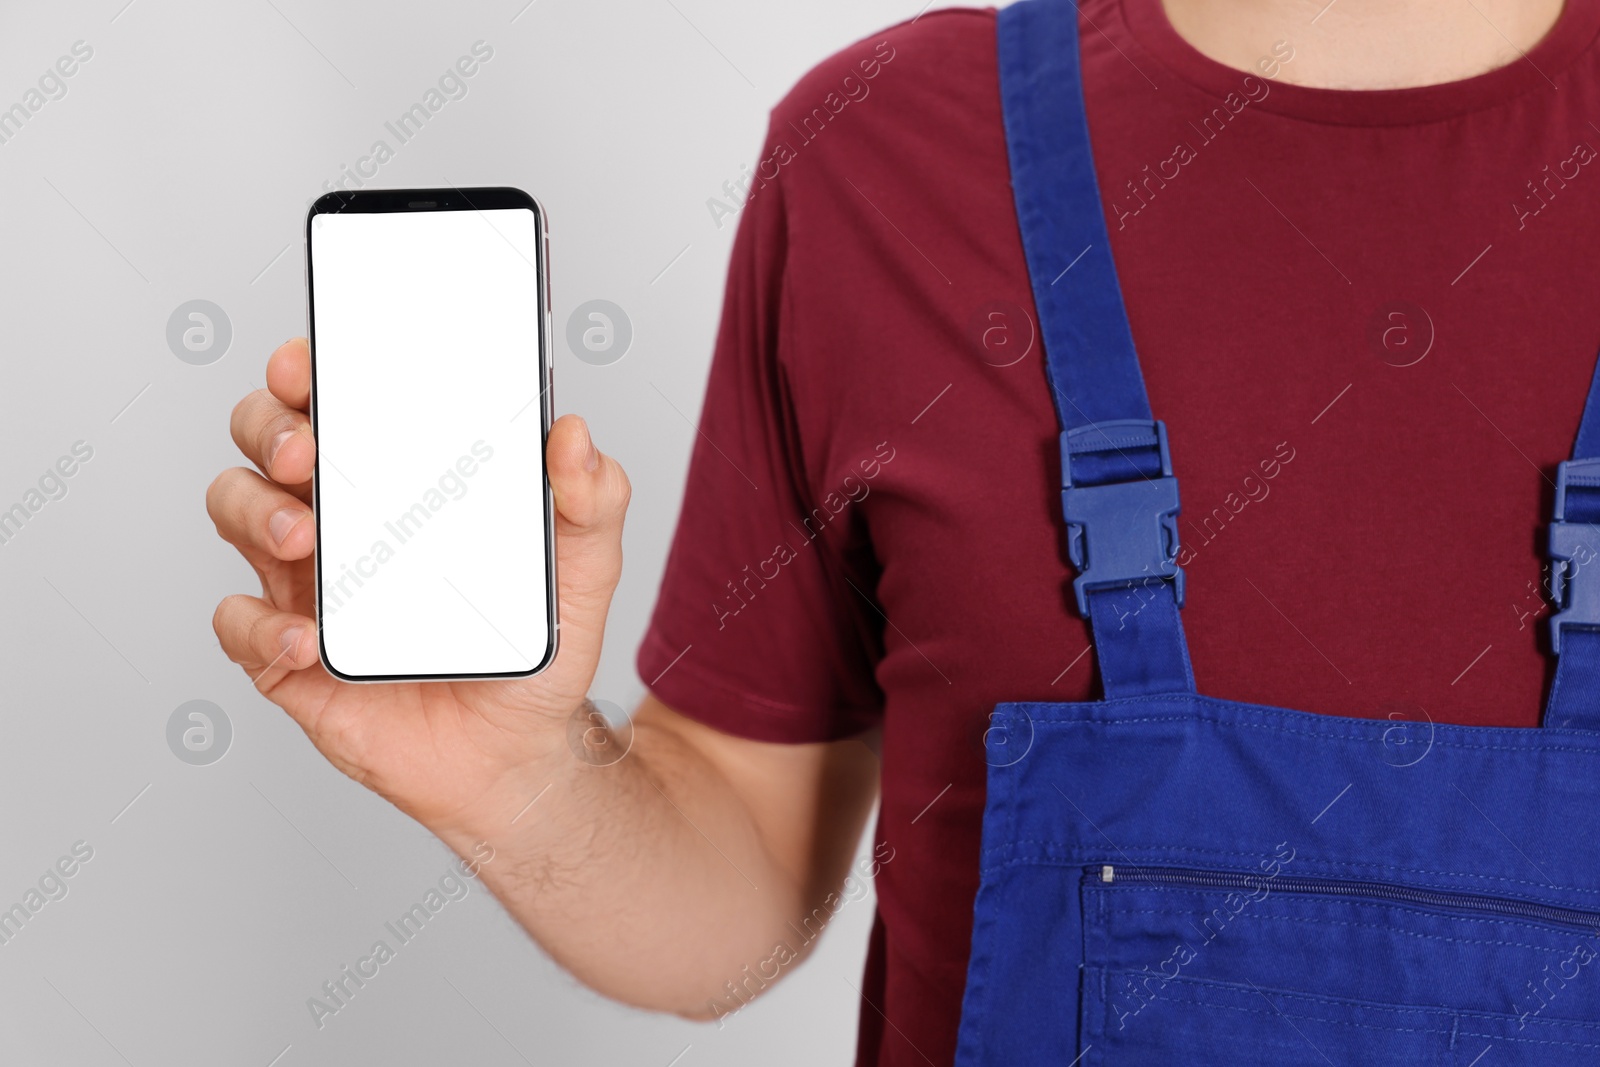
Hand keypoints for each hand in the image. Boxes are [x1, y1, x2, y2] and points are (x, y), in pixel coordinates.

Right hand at [207, 338, 630, 832]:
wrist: (515, 753)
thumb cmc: (533, 650)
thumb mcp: (583, 570)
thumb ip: (592, 501)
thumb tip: (576, 436)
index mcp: (398, 481)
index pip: (338, 400)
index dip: (307, 370)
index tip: (309, 361)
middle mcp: (340, 517)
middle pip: (264, 438)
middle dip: (269, 426)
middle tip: (309, 449)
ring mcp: (304, 582)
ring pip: (236, 508)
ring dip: (257, 510)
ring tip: (308, 538)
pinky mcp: (285, 653)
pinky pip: (238, 624)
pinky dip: (258, 625)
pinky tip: (307, 640)